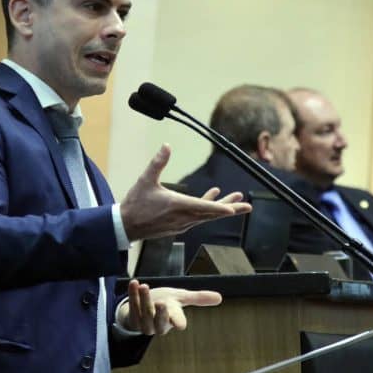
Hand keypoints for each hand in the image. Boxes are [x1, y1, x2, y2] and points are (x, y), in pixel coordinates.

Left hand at [117, 280, 221, 334]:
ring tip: (144, 286)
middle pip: (159, 323)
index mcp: (173, 318)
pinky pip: (132, 306)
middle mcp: (159, 324)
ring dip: (144, 299)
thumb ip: (198, 298)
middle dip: (160, 314)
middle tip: (162, 302)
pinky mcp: (132, 318)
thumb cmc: (166, 302)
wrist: (144, 306)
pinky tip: (134, 282)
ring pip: (144, 313)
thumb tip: (220, 297)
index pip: (177, 321)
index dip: (178, 322)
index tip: (181, 325)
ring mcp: (144, 323)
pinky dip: (132, 294)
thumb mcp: (182, 298)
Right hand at [120, 144, 250, 240]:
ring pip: (207, 216)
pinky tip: (212, 196)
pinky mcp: (179, 225)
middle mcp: (183, 217)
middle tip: (247, 207)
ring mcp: (182, 223)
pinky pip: (199, 217)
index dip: (220, 207)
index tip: (234, 208)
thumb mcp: (145, 180)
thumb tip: (166, 146)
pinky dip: (208, 208)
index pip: (203, 208)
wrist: (125, 226)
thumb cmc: (135, 204)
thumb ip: (158, 163)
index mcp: (177, 206)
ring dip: (222, 208)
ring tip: (236, 199)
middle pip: (211, 214)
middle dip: (231, 209)